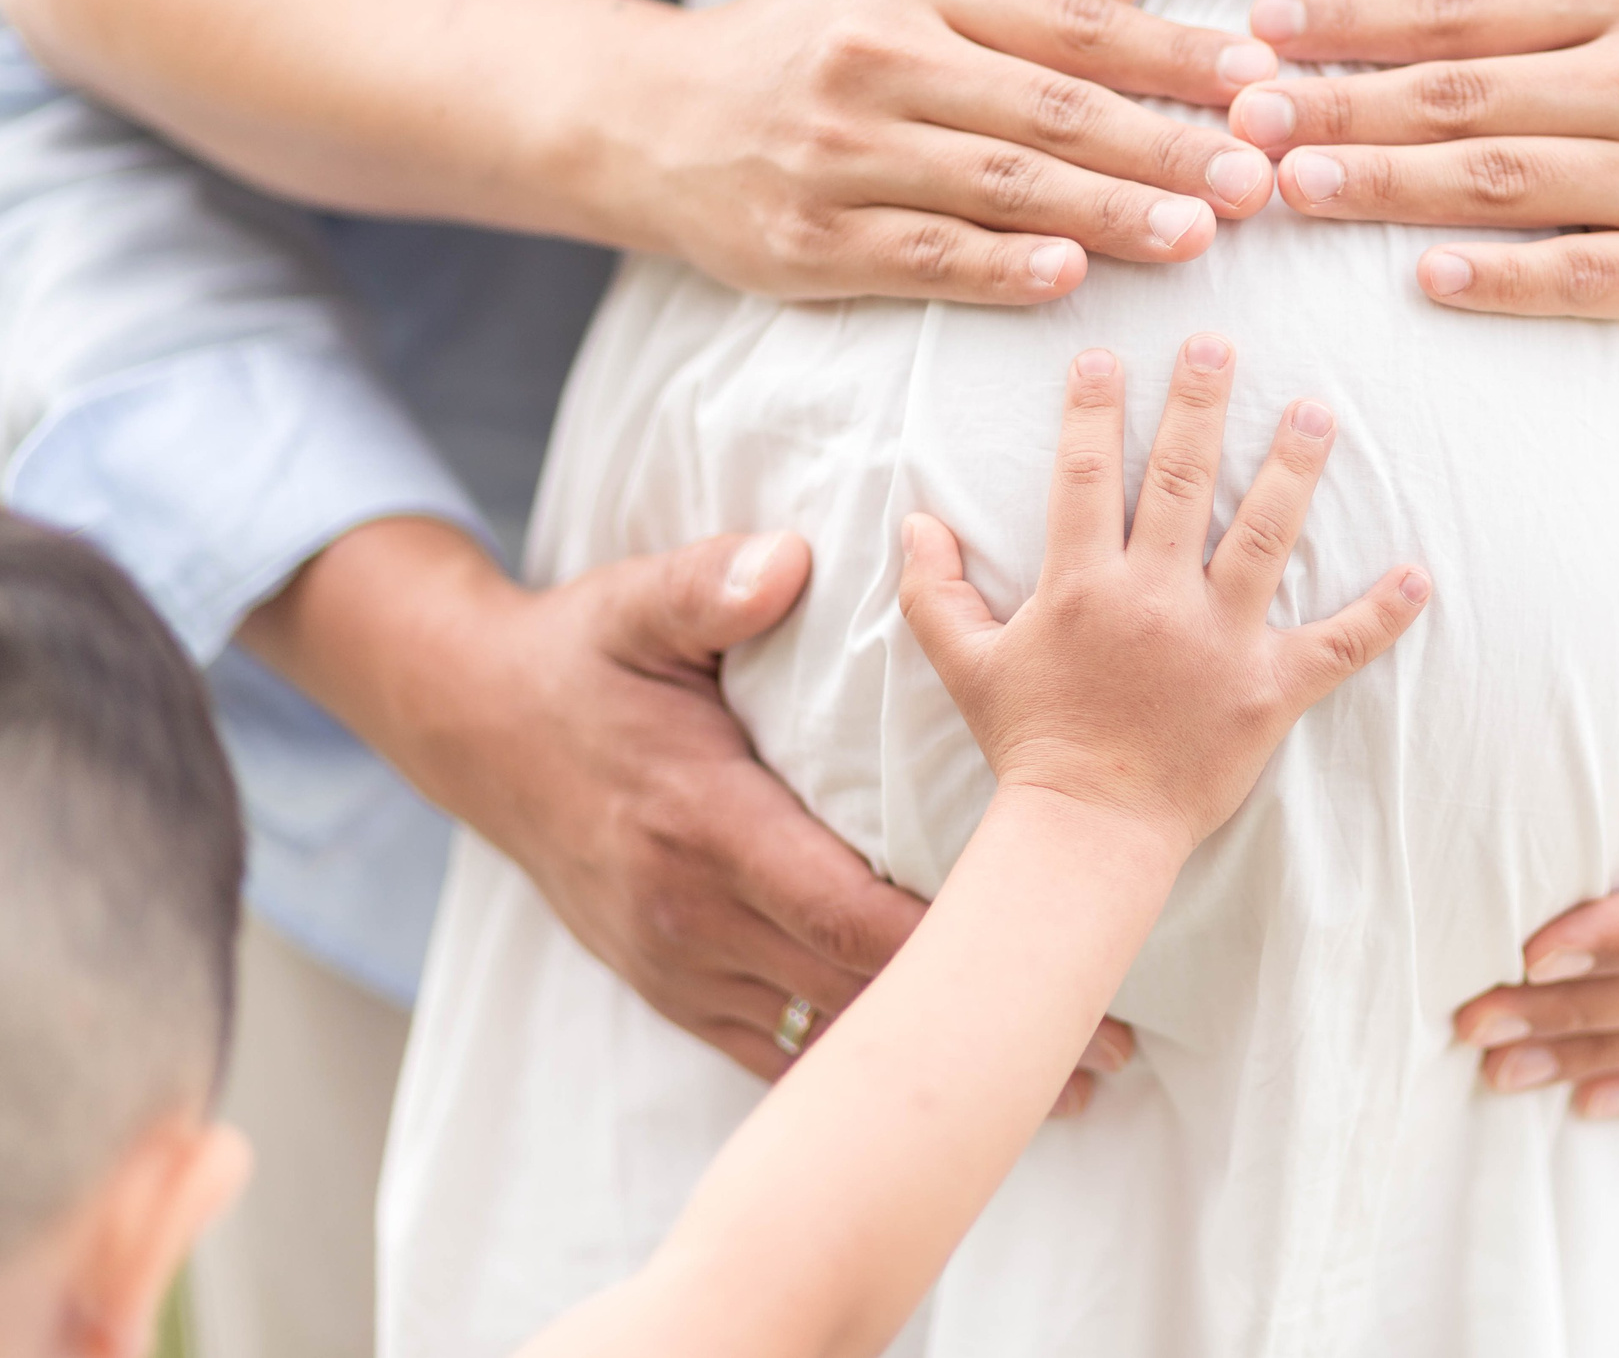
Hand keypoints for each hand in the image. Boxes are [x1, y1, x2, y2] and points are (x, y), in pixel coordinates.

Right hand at [245, 518, 1132, 1099]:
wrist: (474, 728)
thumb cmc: (583, 658)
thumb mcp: (634, 602)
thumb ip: (709, 583)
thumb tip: (784, 562)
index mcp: (703, 821)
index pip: (844, 908)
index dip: (948, 950)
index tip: (1050, 969)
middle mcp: (689, 912)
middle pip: (854, 993)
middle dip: (975, 1026)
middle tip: (1104, 1053)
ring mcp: (676, 963)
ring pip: (820, 1039)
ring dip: (930, 1068)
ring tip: (1055, 1088)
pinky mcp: (670, 985)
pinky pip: (770, 1050)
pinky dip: (854, 1074)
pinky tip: (933, 1095)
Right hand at [606, 0, 1282, 301]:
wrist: (647, 121)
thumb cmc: (798, 46)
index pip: (1073, 26)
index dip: (1176, 58)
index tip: (1259, 87)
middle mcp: (879, 60)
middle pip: (1052, 107)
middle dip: (1166, 145)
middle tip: (1255, 179)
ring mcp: (842, 154)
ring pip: (1001, 185)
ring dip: (1110, 214)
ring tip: (1199, 235)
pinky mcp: (811, 239)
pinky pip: (927, 257)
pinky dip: (1005, 268)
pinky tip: (1076, 277)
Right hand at [898, 335, 1430, 853]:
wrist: (1088, 833)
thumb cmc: (1029, 745)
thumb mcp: (963, 665)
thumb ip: (934, 589)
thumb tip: (914, 518)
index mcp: (1083, 587)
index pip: (1089, 475)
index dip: (1095, 410)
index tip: (1106, 354)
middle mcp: (1156, 601)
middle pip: (1185, 481)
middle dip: (1202, 404)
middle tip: (1220, 343)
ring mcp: (1221, 643)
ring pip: (1266, 536)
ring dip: (1294, 469)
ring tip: (1318, 412)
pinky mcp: (1269, 690)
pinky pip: (1336, 646)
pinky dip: (1381, 613)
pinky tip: (1419, 573)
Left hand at [1226, 0, 1618, 326]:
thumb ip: (1533, 2)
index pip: (1465, 15)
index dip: (1355, 24)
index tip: (1262, 32)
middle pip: (1466, 97)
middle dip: (1344, 104)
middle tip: (1247, 116)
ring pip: (1505, 182)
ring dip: (1390, 186)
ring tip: (1295, 187)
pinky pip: (1582, 274)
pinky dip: (1502, 277)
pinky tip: (1424, 278)